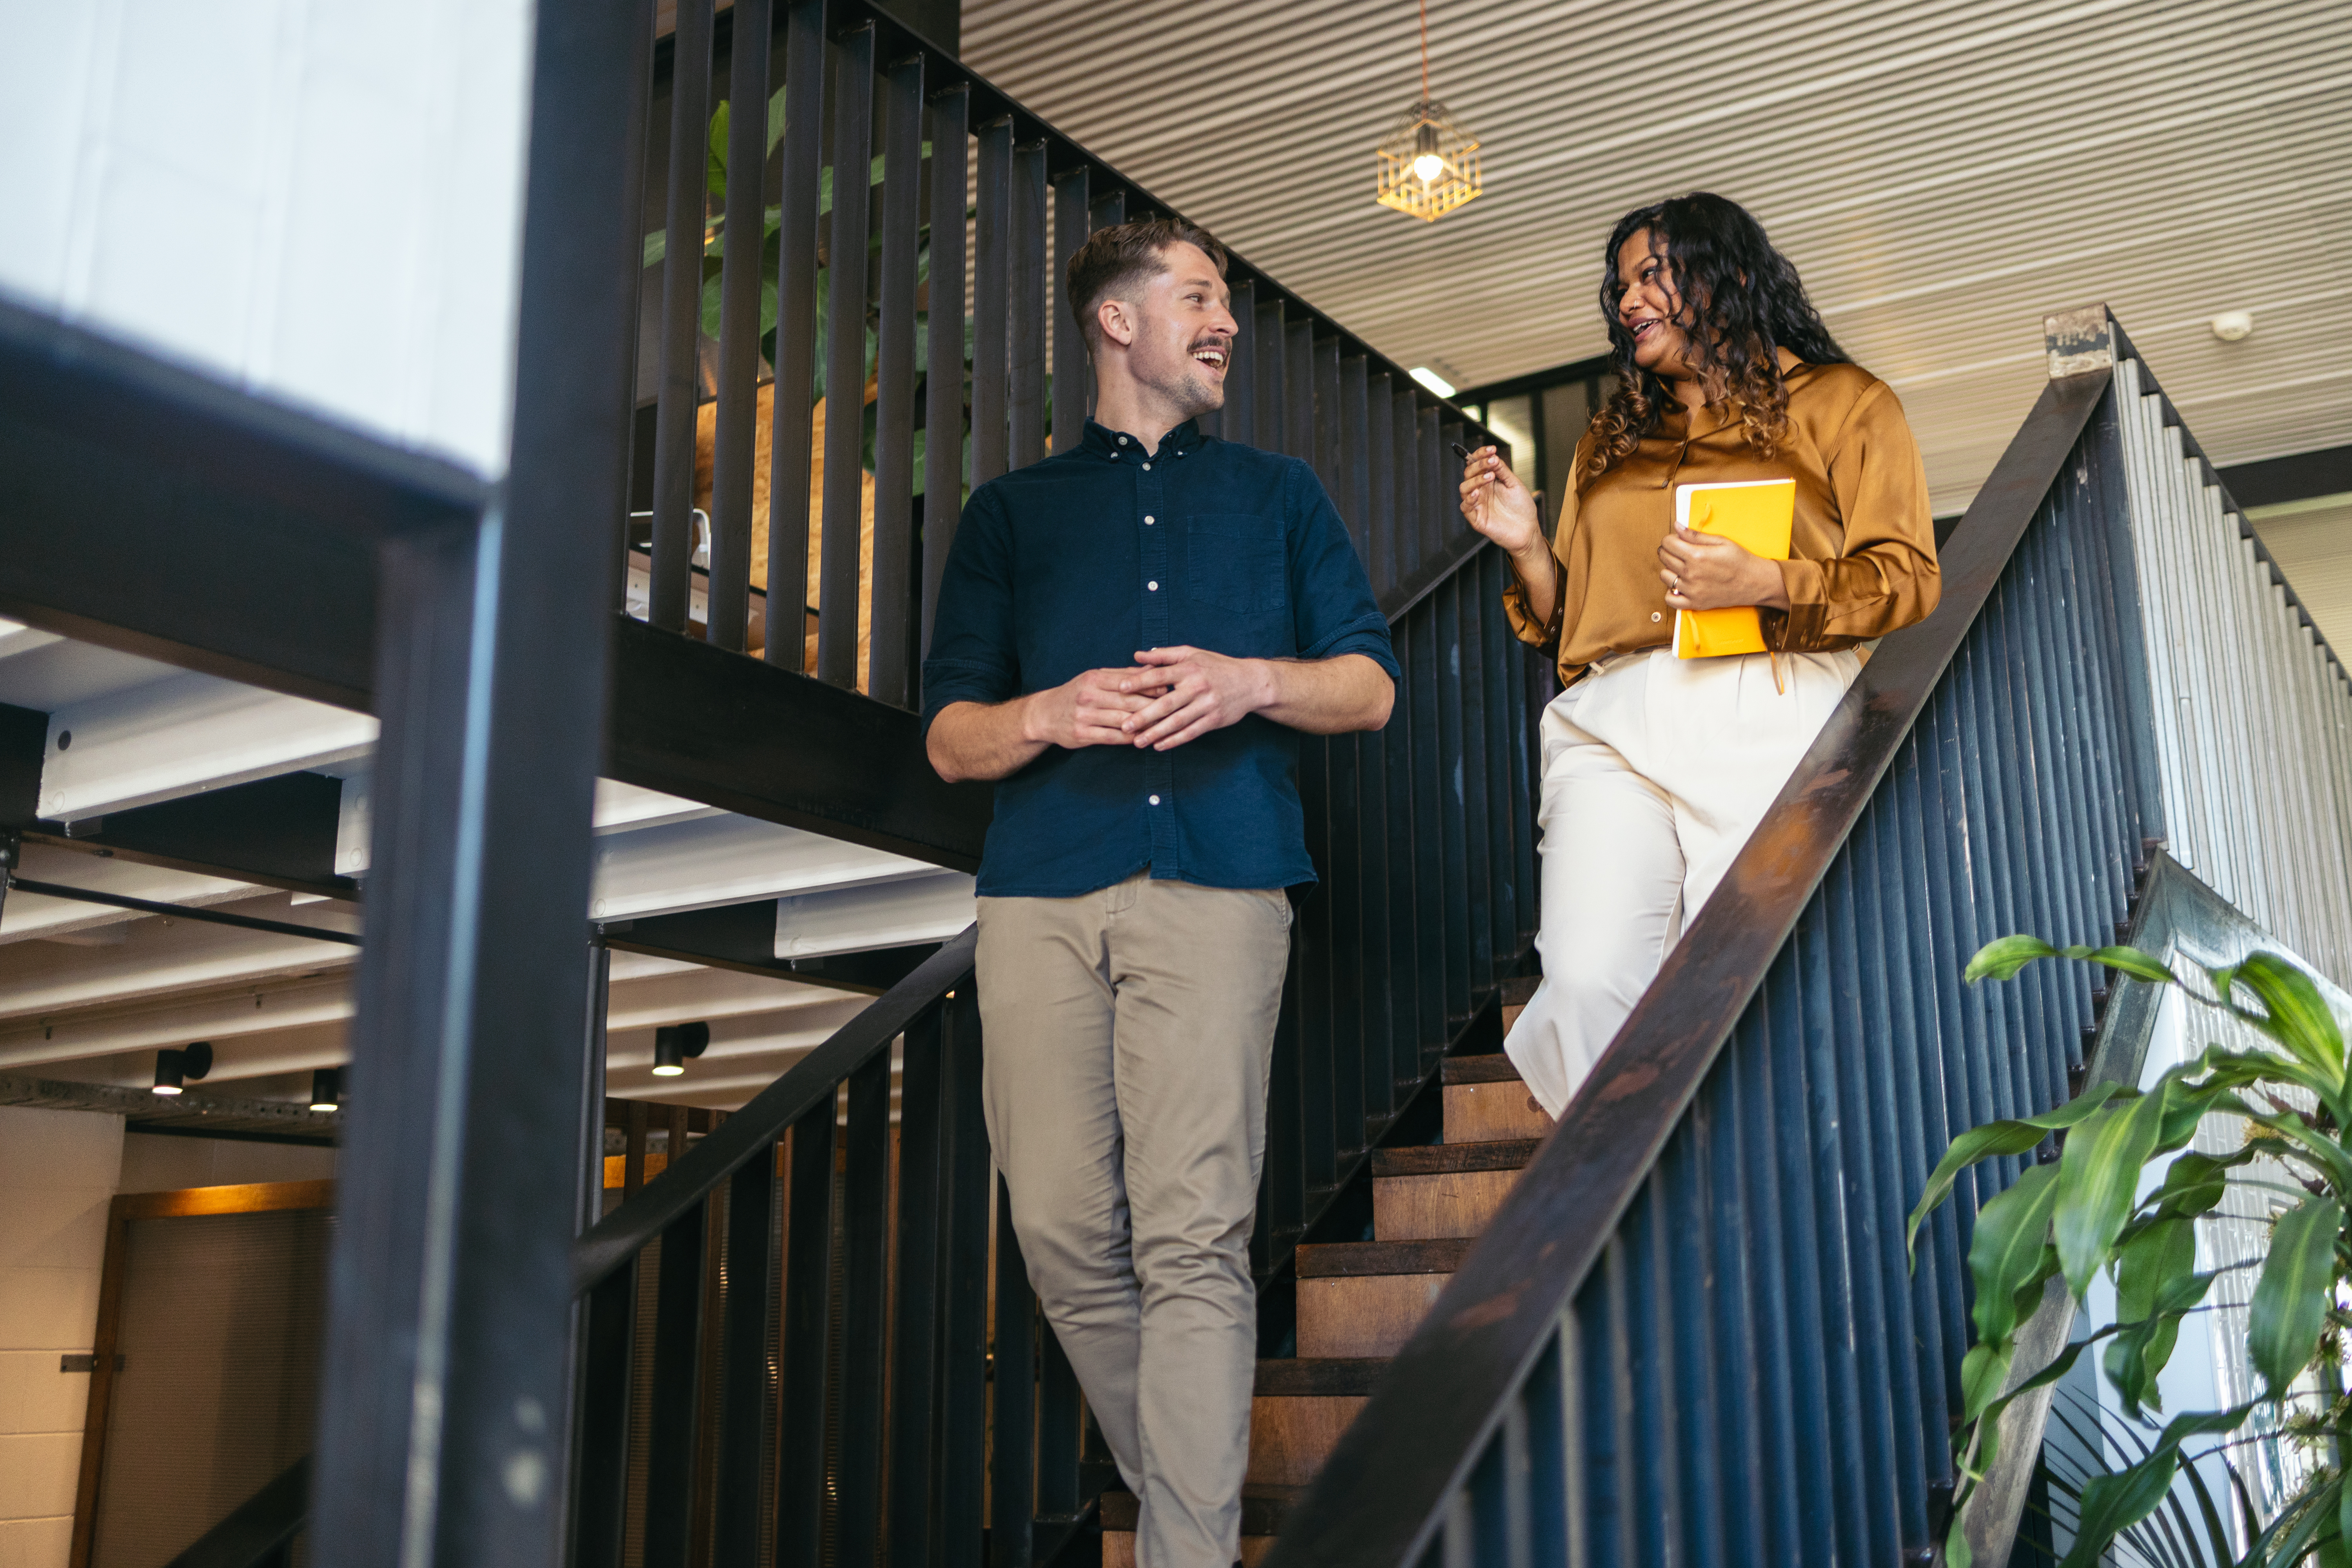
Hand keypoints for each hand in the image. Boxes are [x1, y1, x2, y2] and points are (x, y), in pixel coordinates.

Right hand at [1023, 668, 1164, 749]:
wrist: (1044, 714)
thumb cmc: (1075, 693)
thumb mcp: (1095, 678)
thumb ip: (1123, 675)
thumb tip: (1151, 669)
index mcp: (1094, 678)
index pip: (1129, 682)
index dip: (1150, 686)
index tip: (1169, 689)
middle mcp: (1088, 696)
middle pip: (1128, 702)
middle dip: (1152, 706)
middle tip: (1172, 709)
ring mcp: (1084, 716)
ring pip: (1122, 721)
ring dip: (1144, 725)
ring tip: (1162, 726)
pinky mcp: (1082, 734)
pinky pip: (1112, 737)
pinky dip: (1129, 738)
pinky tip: (1142, 738)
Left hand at [1118, 646, 1273, 750]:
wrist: (1250, 682)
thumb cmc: (1216, 666)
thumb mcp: (1192, 654)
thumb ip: (1164, 655)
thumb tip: (1138, 655)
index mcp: (1189, 668)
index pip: (1159, 675)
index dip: (1139, 682)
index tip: (1120, 688)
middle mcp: (1197, 686)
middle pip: (1166, 703)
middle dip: (1143, 716)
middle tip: (1124, 726)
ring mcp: (1206, 705)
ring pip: (1177, 722)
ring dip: (1156, 733)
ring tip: (1138, 742)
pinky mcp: (1214, 720)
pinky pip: (1190, 732)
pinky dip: (1174, 740)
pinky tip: (1159, 746)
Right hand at [1457, 446, 1544, 560]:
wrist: (1528, 530)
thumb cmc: (1522, 508)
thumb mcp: (1514, 484)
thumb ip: (1502, 471)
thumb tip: (1493, 457)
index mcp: (1488, 481)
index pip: (1477, 464)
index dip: (1481, 455)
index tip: (1491, 449)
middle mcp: (1481, 491)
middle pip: (1468, 473)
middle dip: (1478, 465)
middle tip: (1492, 462)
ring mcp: (1477, 504)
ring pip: (1464, 488)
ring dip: (1475, 480)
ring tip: (1490, 476)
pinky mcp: (1476, 518)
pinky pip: (1465, 507)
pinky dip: (1469, 499)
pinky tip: (1478, 493)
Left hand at [1658, 525, 1789, 612]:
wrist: (1754, 582)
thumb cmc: (1740, 560)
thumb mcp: (1721, 541)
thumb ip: (1696, 535)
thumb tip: (1677, 527)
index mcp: (1697, 555)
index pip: (1668, 543)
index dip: (1670, 539)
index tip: (1676, 540)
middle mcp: (1691, 573)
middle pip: (1664, 558)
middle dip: (1668, 551)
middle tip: (1679, 551)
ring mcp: (1692, 590)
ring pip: (1665, 577)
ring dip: (1670, 570)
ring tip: (1682, 567)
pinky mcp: (1695, 603)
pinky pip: (1670, 599)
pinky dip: (1671, 592)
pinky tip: (1680, 585)